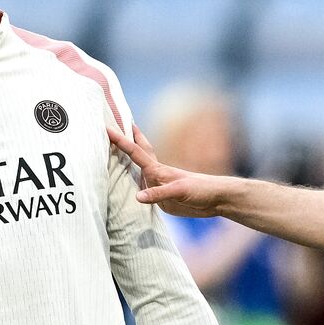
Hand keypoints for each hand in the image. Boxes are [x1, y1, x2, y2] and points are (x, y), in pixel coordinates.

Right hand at [106, 124, 231, 217]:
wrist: (216, 200)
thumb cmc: (202, 190)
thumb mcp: (180, 191)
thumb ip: (158, 194)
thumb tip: (137, 197)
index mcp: (158, 170)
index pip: (135, 152)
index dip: (121, 140)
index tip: (107, 127)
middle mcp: (155, 175)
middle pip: (137, 153)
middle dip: (127, 139)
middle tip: (114, 124)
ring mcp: (158, 186)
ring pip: (137, 172)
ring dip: (126, 162)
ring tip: (112, 153)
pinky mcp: (161, 199)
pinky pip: (142, 191)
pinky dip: (133, 187)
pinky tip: (127, 188)